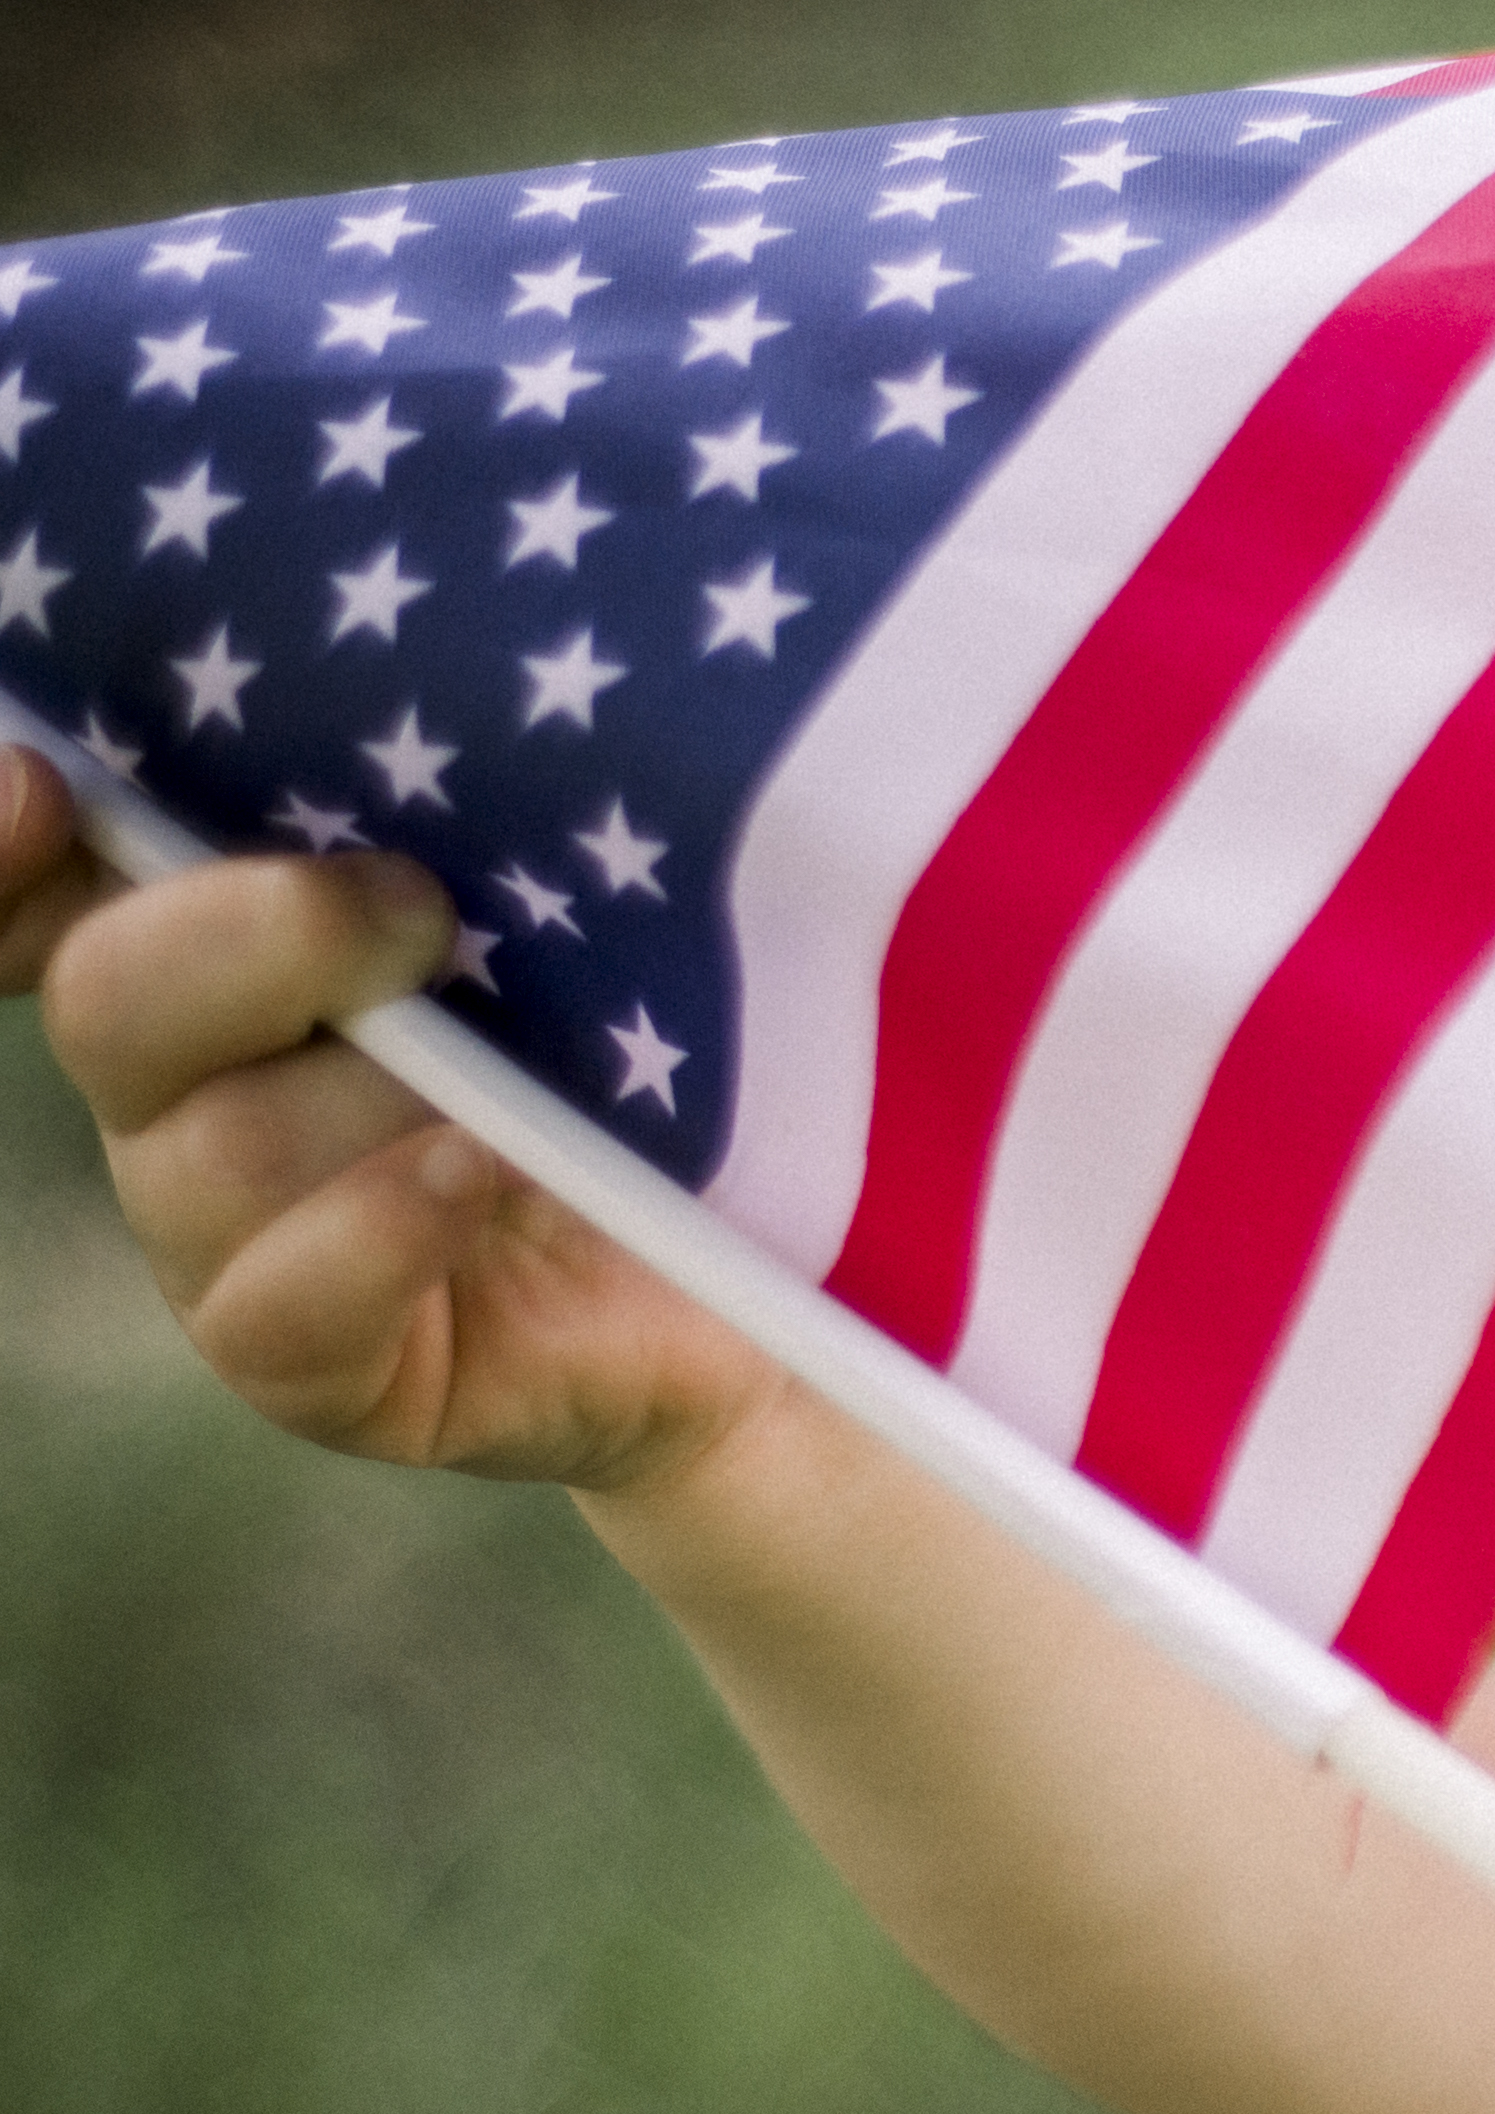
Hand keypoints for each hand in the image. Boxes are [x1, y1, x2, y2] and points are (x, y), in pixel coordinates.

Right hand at [1, 748, 776, 1489]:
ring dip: (373, 1098)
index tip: (45, 788)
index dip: (6, 849)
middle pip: (111, 999)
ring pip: (214, 1151)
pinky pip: (280, 1305)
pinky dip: (386, 1225)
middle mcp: (172, 1093)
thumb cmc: (635, 1073)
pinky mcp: (297, 1362)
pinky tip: (482, 1176)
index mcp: (197, 955)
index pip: (36, 894)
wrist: (733, 1284)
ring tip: (513, 1094)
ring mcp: (215, 1239)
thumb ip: (452, 825)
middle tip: (424, 914)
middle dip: (262, 939)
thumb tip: (418, 681)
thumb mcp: (560, 929)